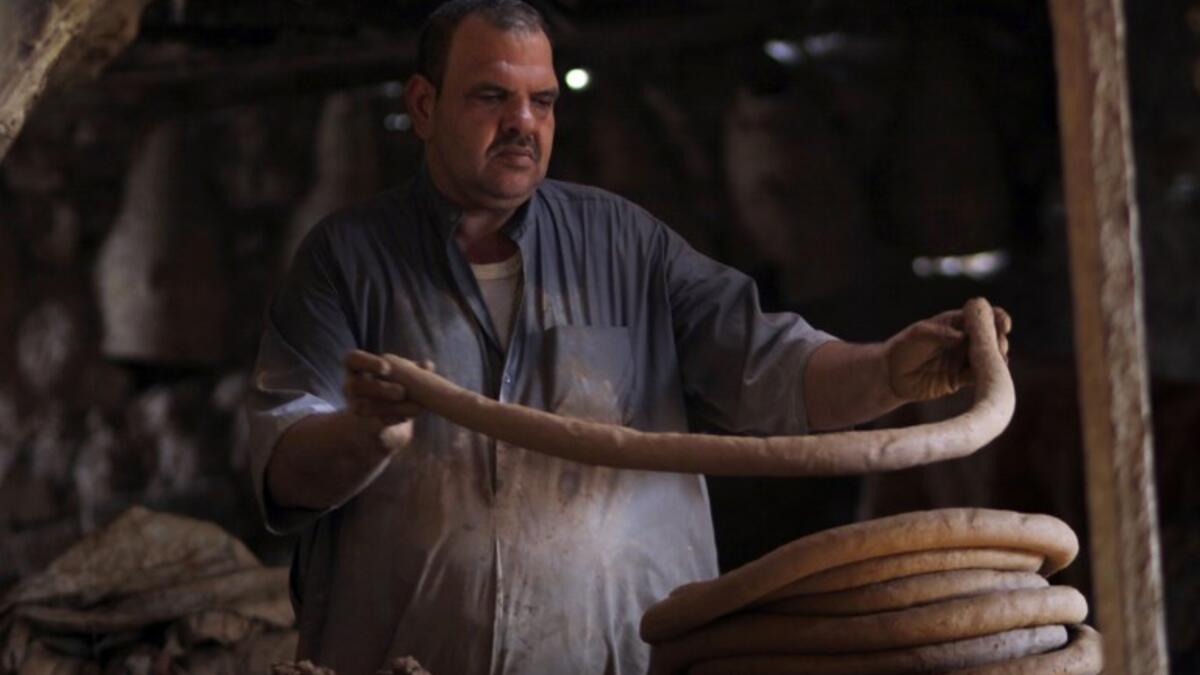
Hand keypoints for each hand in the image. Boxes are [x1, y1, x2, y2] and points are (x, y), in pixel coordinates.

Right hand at [343, 350, 426, 450]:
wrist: (377, 423)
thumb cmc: (390, 388)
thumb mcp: (400, 376)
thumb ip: (413, 369)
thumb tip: (428, 365)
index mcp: (357, 369)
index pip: (353, 359)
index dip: (367, 362)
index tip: (386, 368)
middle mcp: (351, 387)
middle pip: (356, 385)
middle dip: (379, 388)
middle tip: (402, 392)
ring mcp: (355, 407)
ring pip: (366, 406)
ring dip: (392, 407)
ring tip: (415, 407)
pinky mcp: (365, 426)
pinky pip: (375, 423)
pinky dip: (393, 420)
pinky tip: (407, 418)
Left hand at [883, 306, 1010, 401]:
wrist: (891, 374)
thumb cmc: (903, 347)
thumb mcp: (919, 334)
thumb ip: (941, 333)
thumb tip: (963, 337)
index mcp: (956, 323)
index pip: (982, 316)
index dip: (997, 317)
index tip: (1004, 324)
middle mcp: (964, 340)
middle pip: (991, 336)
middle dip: (1000, 339)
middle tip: (999, 346)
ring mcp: (964, 359)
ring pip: (989, 357)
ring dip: (997, 358)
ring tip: (997, 359)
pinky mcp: (961, 379)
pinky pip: (979, 376)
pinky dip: (988, 375)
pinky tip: (991, 374)